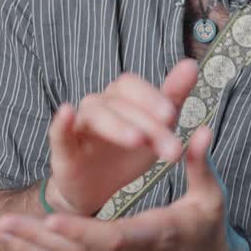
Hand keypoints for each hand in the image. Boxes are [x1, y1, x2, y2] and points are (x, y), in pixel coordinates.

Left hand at [0, 127, 250, 250]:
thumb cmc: (210, 229)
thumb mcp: (212, 195)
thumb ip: (200, 163)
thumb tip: (201, 130)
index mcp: (157, 236)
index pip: (116, 237)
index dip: (83, 230)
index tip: (53, 216)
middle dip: (40, 238)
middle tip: (4, 222)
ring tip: (1, 234)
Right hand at [45, 58, 198, 215]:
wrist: (98, 187)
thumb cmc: (128, 152)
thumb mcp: (157, 127)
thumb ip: (173, 96)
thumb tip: (192, 63)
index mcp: (122, 97)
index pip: (134, 87)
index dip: (152, 98)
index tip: (172, 116)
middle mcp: (100, 104)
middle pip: (120, 102)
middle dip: (147, 122)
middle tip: (169, 146)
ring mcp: (80, 124)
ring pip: (97, 115)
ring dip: (118, 126)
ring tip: (138, 141)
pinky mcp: (63, 148)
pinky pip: (59, 131)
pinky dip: (62, 122)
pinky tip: (67, 113)